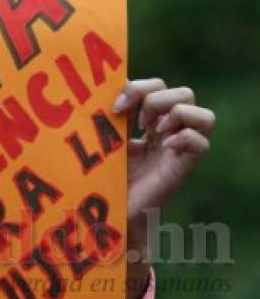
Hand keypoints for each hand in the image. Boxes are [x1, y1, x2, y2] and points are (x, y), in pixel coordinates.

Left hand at [114, 78, 215, 298]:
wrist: (106, 213)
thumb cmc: (99, 177)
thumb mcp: (101, 142)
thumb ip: (104, 118)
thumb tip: (95, 88)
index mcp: (145, 123)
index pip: (156, 85)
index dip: (139, 86)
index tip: (115, 106)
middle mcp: (165, 133)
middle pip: (184, 93)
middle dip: (160, 98)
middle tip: (140, 121)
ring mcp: (176, 150)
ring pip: (203, 114)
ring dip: (177, 114)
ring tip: (154, 131)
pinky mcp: (182, 168)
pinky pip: (202, 142)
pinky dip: (185, 137)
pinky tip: (164, 146)